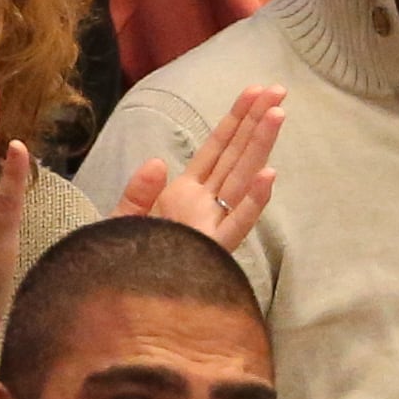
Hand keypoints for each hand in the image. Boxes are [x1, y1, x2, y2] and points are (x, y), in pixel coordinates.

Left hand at [109, 85, 283, 253]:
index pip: (216, 150)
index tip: (254, 92)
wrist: (120, 308)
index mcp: (185, 197)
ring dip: (260, 148)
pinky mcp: (211, 251)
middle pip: (235, 157)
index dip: (234, 120)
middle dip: (256, 123)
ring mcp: (211, 228)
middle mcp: (204, 208)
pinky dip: (252, 202)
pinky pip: (236, 225)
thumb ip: (139, 193)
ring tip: (278, 114)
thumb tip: (159, 162)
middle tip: (278, 90)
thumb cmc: (123, 268)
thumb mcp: (123, 223)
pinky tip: (268, 176)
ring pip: (241, 180)